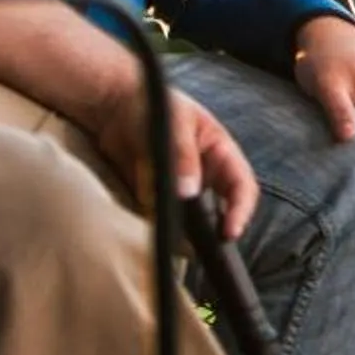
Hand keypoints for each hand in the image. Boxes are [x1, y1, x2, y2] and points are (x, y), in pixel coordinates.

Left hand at [91, 80, 262, 237]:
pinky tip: (154, 236)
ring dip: (186, 234)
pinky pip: (163, 220)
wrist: (113, 108)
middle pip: (221, 210)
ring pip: (191, 221)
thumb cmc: (153, 105)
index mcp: (219, 154)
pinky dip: (160, 229)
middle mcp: (204, 175)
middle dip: (215, 231)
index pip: (241, 186)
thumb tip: (189, 192)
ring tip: (177, 245)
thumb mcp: (173, 124)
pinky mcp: (156, 199)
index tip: (230, 232)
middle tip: (204, 249)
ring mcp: (180, 190)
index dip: (241, 210)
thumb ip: (183, 155)